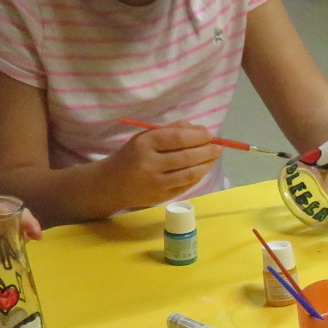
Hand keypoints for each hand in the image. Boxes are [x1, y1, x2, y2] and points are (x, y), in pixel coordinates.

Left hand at [0, 200, 42, 295]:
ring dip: (21, 243)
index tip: (28, 225)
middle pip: (10, 220)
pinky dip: (12, 259)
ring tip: (29, 251)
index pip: (0, 206)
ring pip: (9, 238)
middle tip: (36, 238)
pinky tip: (19, 264)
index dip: (17, 213)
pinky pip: (3, 257)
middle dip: (25, 226)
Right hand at [105, 123, 220, 207]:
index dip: (197, 136)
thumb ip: (170, 130)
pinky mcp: (161, 197)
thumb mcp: (144, 137)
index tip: (209, 134)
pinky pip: (186, 186)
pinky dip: (198, 176)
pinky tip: (203, 169)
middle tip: (218, 147)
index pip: (177, 138)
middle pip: (186, 157)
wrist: (110, 185)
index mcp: (144, 144)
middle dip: (207, 151)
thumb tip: (199, 129)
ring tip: (214, 157)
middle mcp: (150, 164)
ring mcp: (156, 183)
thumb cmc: (131, 156)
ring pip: (189, 174)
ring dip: (207, 165)